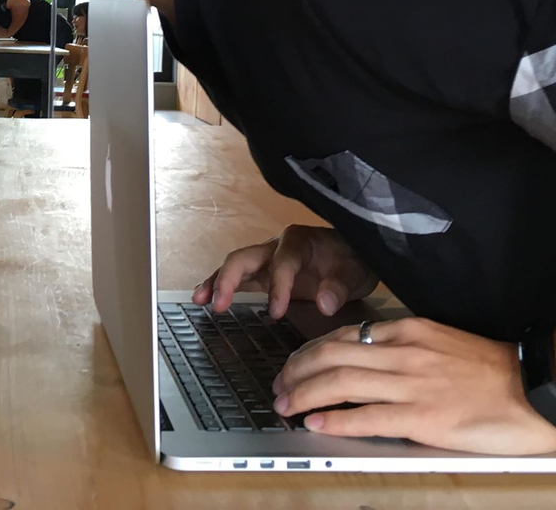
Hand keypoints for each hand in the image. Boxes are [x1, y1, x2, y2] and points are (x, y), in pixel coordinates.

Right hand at [192, 225, 377, 318]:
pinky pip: (238, 277)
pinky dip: (221, 286)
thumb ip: (340, 287)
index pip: (283, 263)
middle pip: (245, 257)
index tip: (276, 313)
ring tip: (200, 300)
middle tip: (219, 304)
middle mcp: (276, 246)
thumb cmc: (353, 261)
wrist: (353, 256)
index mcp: (299, 241)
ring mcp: (266, 258)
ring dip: (216, 282)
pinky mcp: (263, 272)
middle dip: (229, 279)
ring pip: (235, 266)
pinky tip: (205, 298)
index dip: (278, 287)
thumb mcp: (355, 272)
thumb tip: (324, 304)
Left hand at [270, 317, 555, 454]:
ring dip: (304, 393)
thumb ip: (408, 348)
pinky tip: (315, 422)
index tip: (293, 364)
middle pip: (331, 355)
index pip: (344, 336)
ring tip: (284, 405)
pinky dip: (336, 418)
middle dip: (296, 370)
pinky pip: (368, 416)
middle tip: (278, 386)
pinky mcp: (423, 417)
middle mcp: (403, 353)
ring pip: (340, 382)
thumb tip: (373, 361)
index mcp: (409, 332)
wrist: (537, 388)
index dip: (310, 351)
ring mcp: (411, 384)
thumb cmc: (494, 371)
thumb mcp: (443, 343)